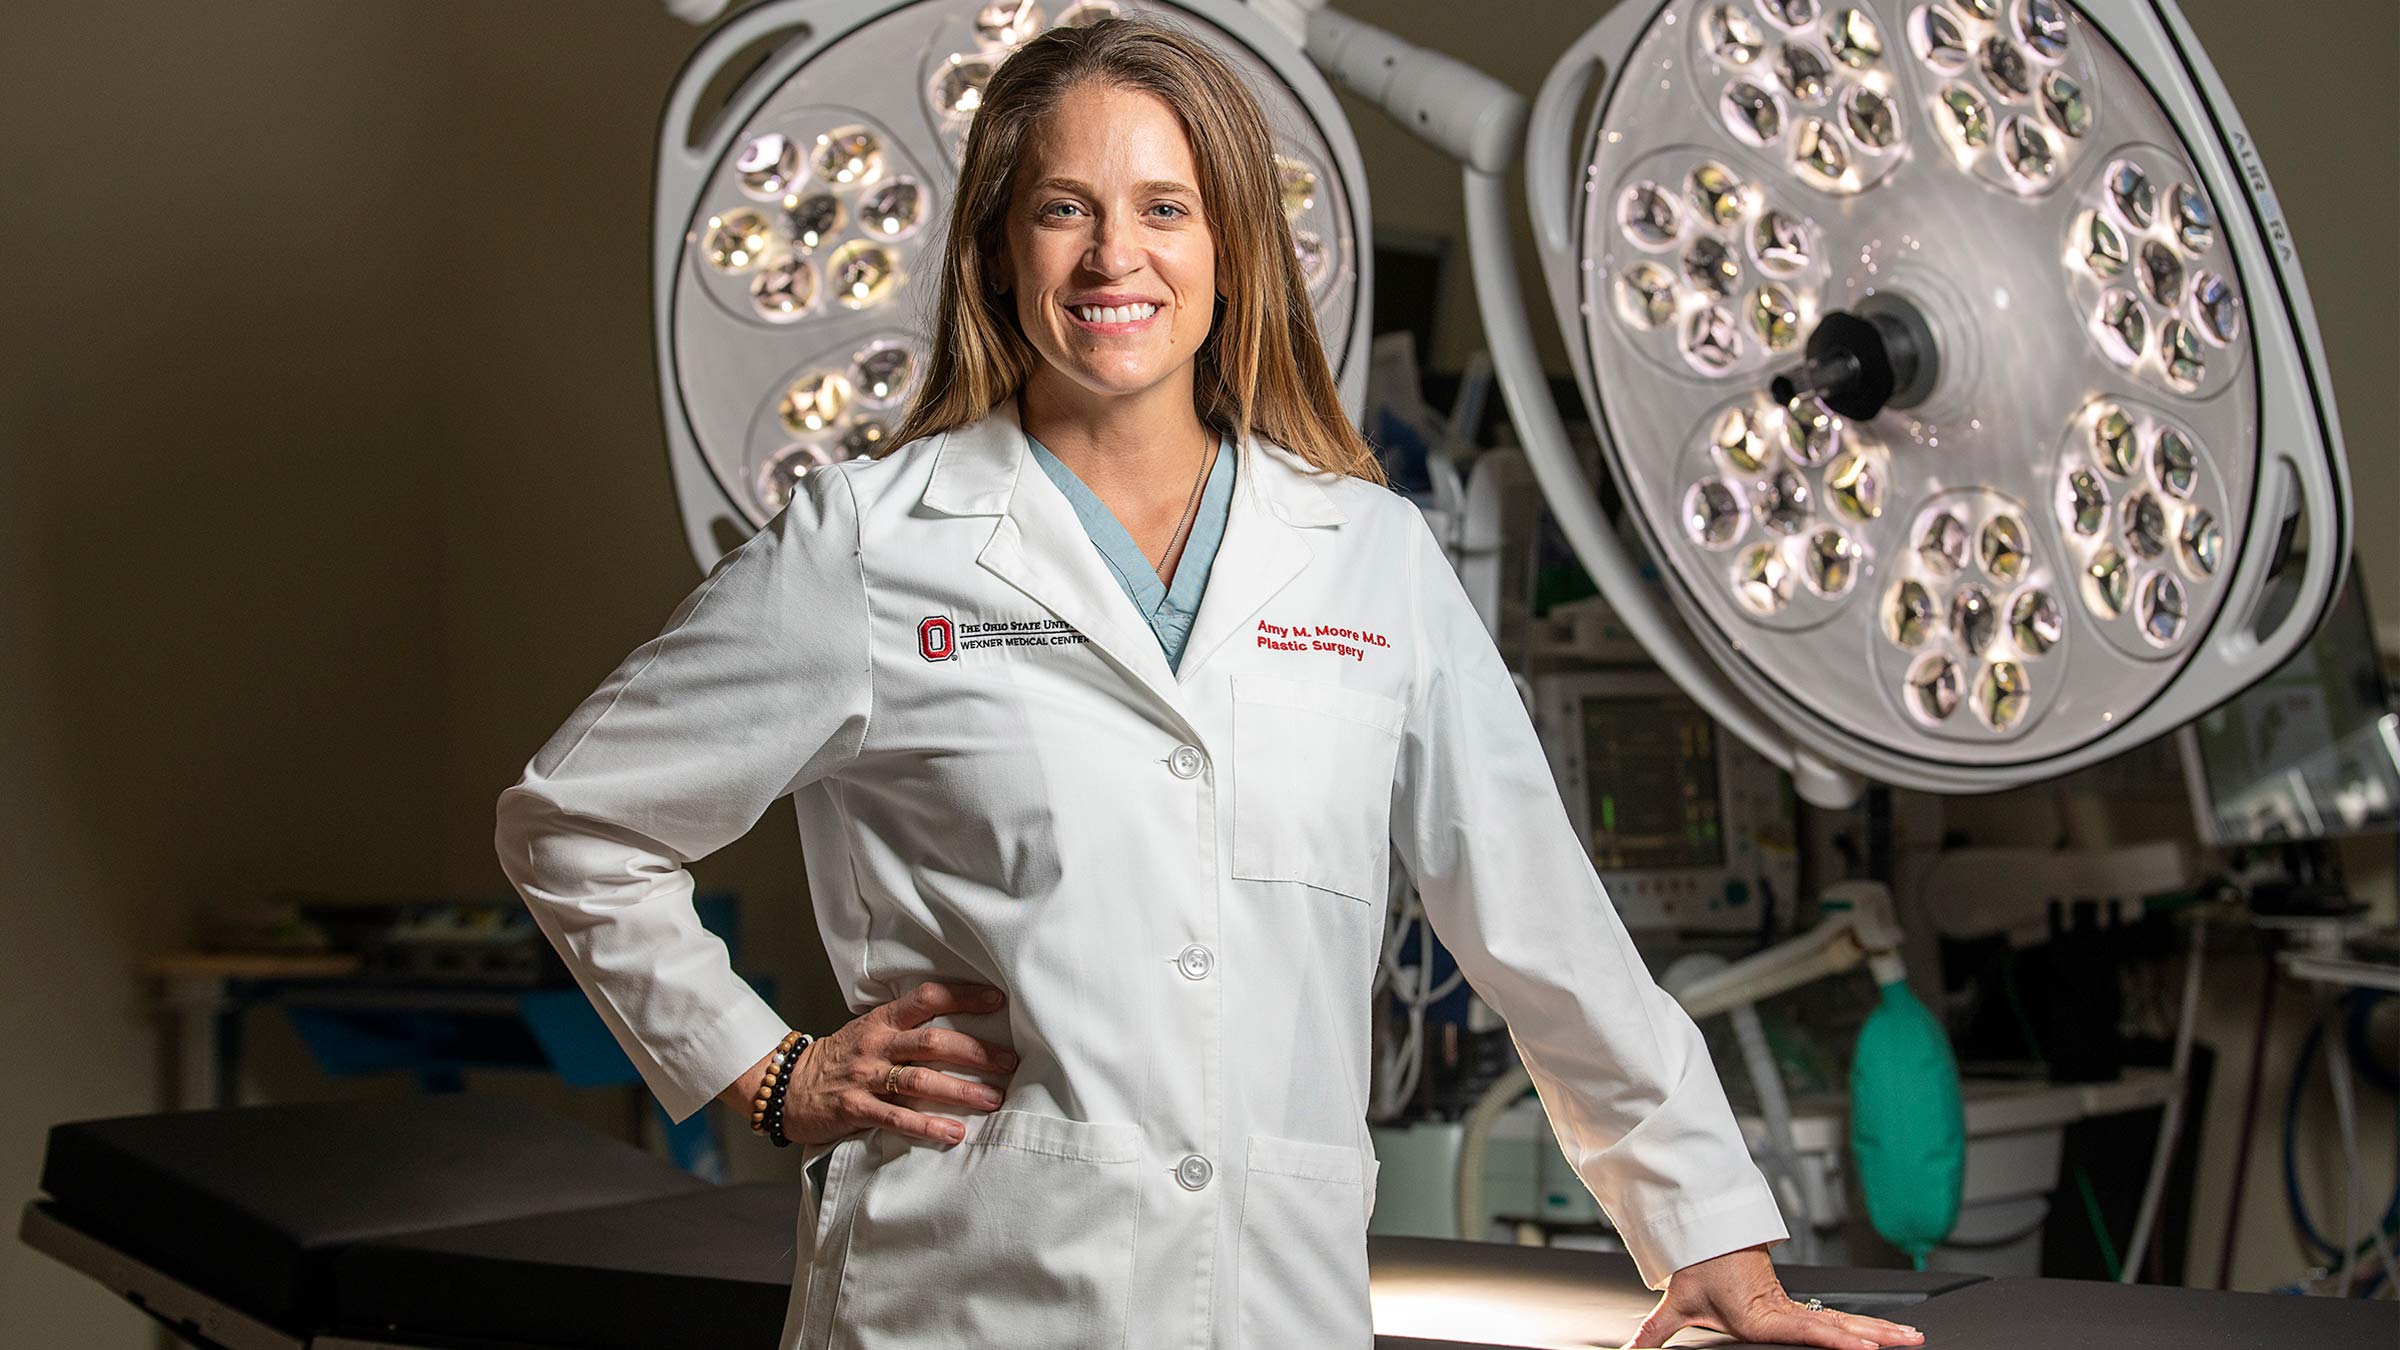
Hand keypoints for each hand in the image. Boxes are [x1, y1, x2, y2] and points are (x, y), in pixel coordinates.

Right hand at [783, 981, 1018, 1147]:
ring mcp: (865, 1077)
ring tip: (993, 1100)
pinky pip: (896, 1117)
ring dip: (961, 1091)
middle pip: (933, 1042)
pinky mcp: (854, 1108)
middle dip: (976, 1052)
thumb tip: (958, 1027)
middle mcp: (876, 1044)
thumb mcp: (868, 1031)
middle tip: (1010, 1063)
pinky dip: (927, 1125)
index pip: (927, 998)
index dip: (964, 996)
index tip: (998, 999)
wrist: (785, 1086)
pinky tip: (954, 1133)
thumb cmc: (838, 1059)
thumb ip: (905, 1028)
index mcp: (882, 1021)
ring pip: (920, 1080)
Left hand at [1623, 1246, 1923, 1348]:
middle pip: (1837, 1324)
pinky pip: (1838, 1318)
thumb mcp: (1674, 1303)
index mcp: (1760, 1315)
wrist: (1705, 1238)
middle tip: (1909, 1341)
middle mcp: (1784, 1311)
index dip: (1834, 1339)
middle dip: (1876, 1334)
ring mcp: (1796, 1308)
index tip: (1862, 1345)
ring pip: (1845, 1320)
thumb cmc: (1696, 1271)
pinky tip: (1889, 1333)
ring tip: (1912, 1337)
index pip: (1803, 1330)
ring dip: (1880, 1328)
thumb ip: (1652, 1333)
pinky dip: (1867, 1325)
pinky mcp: (1799, 1307)